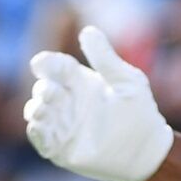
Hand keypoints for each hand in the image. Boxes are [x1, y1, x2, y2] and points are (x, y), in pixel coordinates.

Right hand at [24, 26, 173, 180]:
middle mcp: (67, 101)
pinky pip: (40, 137)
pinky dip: (36, 131)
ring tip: (43, 108)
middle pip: (43, 88)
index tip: (42, 63)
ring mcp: (62, 123)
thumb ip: (105, 58)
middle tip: (52, 92)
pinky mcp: (60, 146)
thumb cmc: (139, 111)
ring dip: (35, 108)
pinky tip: (39, 126)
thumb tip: (87, 30)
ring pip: (36, 111)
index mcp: (80, 81)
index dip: (47, 63)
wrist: (146, 150)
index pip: (56, 67)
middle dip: (43, 88)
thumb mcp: (126, 81)